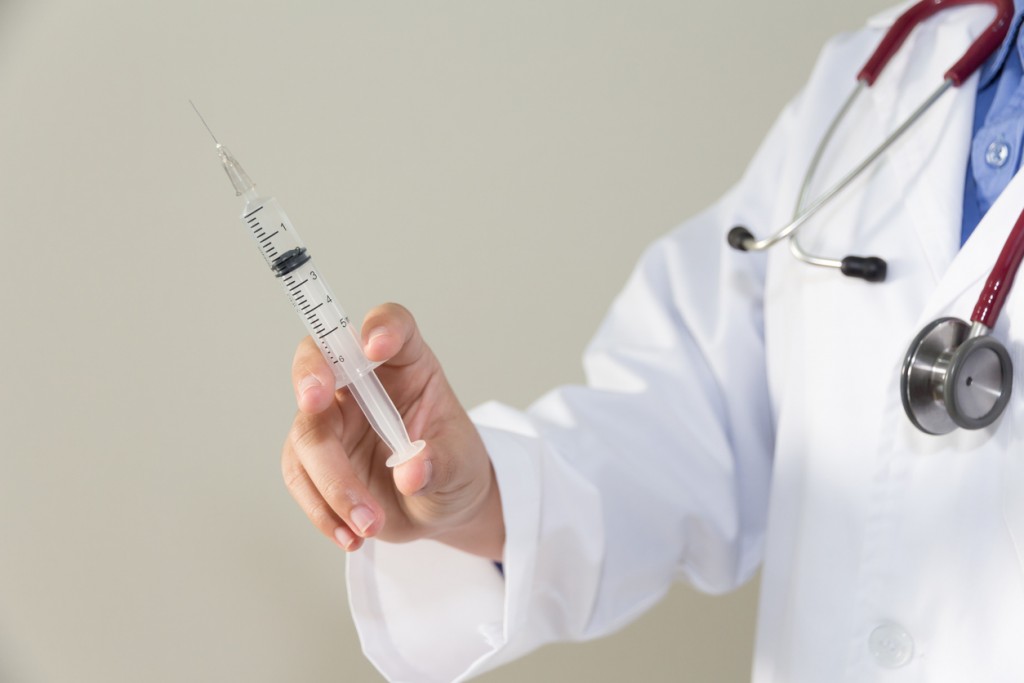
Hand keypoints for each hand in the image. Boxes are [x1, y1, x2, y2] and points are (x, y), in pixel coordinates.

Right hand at [281, 303, 504, 560]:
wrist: (441, 508)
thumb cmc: (455, 468)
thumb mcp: (461, 467)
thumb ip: (438, 465)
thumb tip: (411, 470)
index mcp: (408, 365)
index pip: (392, 326)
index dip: (380, 326)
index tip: (378, 344)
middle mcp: (364, 384)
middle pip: (322, 360)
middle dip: (311, 374)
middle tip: (313, 397)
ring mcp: (334, 418)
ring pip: (307, 432)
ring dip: (332, 481)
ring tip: (370, 523)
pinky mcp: (314, 458)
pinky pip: (299, 476)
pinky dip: (321, 509)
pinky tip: (351, 535)